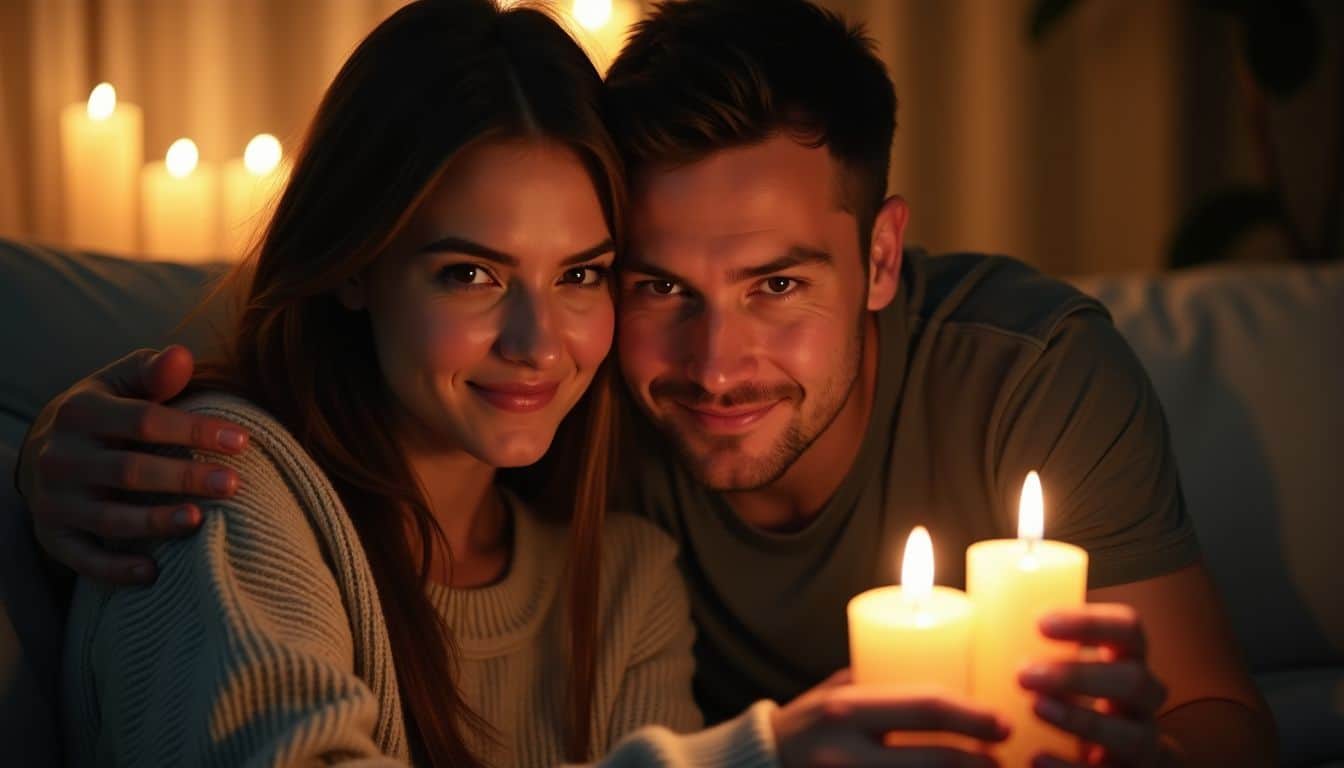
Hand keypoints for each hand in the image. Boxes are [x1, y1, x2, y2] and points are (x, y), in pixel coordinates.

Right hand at [19, 345, 248, 583]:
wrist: (40, 452)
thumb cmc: (103, 412)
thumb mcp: (120, 383)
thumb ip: (151, 371)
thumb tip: (182, 355)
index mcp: (81, 413)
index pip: (144, 421)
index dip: (194, 430)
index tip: (242, 441)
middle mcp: (61, 458)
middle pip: (129, 471)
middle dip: (184, 478)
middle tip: (234, 485)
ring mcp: (55, 502)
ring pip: (108, 518)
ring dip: (155, 522)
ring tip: (200, 521)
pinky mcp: (54, 537)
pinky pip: (84, 560)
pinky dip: (116, 570)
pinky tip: (153, 573)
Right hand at [772, 669, 1008, 766]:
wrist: (758, 766)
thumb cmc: (804, 725)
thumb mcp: (834, 693)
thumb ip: (878, 684)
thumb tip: (945, 672)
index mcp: (846, 710)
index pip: (924, 708)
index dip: (973, 717)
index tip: (1004, 723)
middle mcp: (847, 753)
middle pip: (935, 760)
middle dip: (980, 762)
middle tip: (1005, 759)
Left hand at [1019, 604, 1177, 766]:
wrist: (1106, 759)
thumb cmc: (1067, 697)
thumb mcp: (1061, 668)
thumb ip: (1036, 648)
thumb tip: (969, 618)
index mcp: (1128, 660)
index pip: (1127, 629)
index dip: (1090, 623)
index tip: (1040, 623)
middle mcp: (1143, 701)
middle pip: (1133, 681)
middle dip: (1079, 676)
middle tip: (1023, 674)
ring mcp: (1143, 743)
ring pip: (1131, 733)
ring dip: (1081, 719)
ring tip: (1035, 708)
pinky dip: (1071, 766)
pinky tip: (1036, 758)